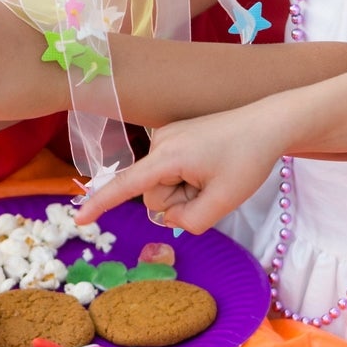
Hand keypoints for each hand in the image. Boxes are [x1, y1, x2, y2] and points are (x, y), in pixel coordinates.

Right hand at [74, 107, 287, 232]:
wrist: (268, 124)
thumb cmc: (248, 160)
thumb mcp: (224, 202)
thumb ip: (190, 222)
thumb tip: (169, 219)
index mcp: (168, 156)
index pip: (126, 185)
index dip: (100, 204)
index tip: (78, 219)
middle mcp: (159, 143)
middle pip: (152, 195)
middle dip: (178, 201)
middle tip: (212, 189)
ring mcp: (165, 138)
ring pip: (161, 186)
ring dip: (185, 191)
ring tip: (213, 175)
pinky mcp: (173, 138)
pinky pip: (169, 173)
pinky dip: (187, 179)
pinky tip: (210, 166)